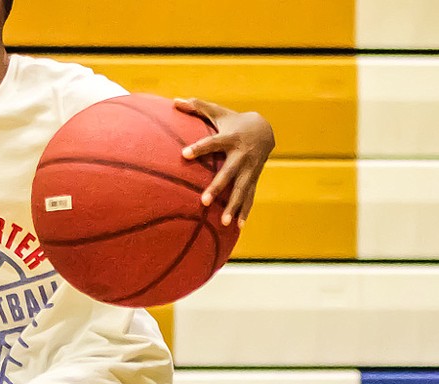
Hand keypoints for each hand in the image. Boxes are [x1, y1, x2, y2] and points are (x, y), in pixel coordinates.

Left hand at [176, 98, 275, 227]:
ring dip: (233, 206)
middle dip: (217, 187)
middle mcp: (240, 155)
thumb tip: (174, 100)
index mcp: (229, 138)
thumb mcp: (218, 112)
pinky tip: (238, 227)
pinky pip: (250, 197)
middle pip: (228, 173)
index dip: (199, 148)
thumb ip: (197, 107)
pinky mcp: (254, 179)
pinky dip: (245, 212)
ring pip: (241, 190)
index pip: (212, 143)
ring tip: (222, 222)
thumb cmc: (233, 121)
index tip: (184, 154)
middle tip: (203, 201)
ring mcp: (249, 169)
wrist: (264, 130)